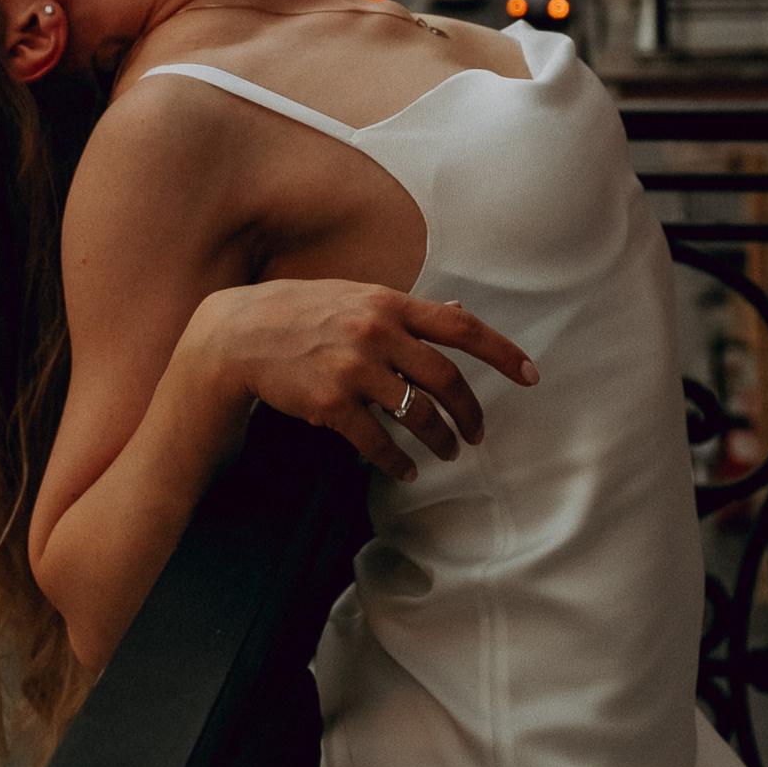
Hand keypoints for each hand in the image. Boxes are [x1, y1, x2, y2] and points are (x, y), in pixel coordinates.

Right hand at [187, 280, 538, 482]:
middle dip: (470, 412)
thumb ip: (408, 308)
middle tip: (478, 433)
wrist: (236, 335)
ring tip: (448, 451)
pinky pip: (376, 442)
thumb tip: (459, 311)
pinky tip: (406, 471)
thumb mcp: (356, 296)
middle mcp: (375, 332)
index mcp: (388, 301)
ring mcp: (352, 369)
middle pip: (445, 378)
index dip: (502, 352)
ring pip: (416, 414)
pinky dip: (397, 461)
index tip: (531, 375)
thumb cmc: (302, 311)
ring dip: (439, 439)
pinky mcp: (329, 404)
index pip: (460, 327)